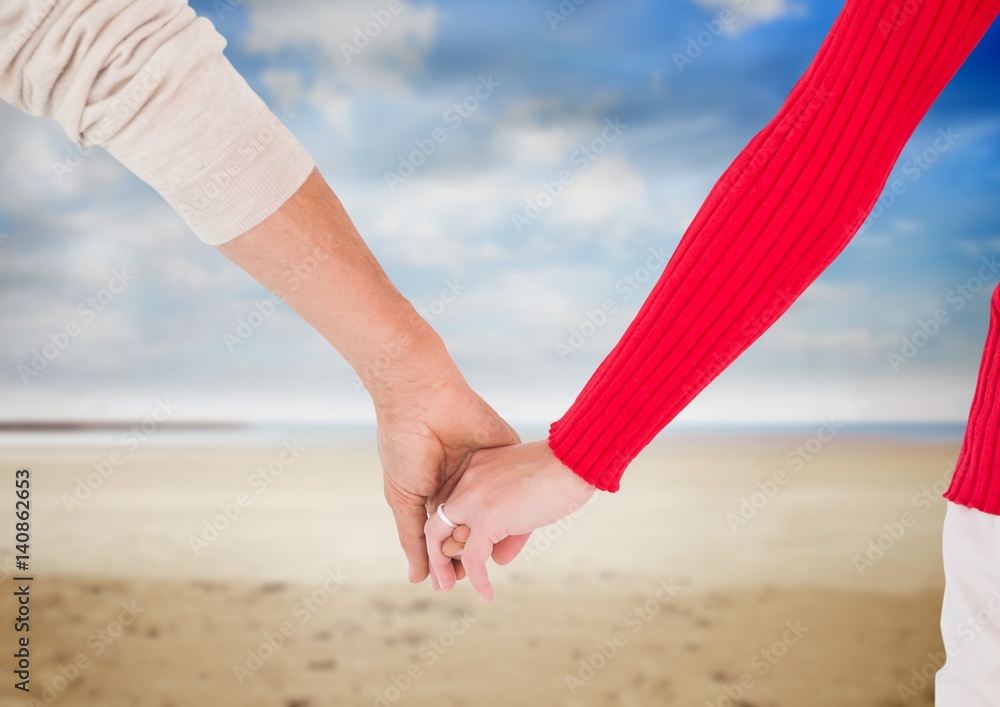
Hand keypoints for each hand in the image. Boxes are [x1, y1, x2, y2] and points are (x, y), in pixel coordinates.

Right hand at [375, 374, 519, 586]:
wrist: (422, 398)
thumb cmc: (404, 446)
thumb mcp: (404, 498)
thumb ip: (414, 539)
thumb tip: (420, 579)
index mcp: (440, 493)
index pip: (454, 534)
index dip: (454, 557)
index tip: (454, 579)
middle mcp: (466, 483)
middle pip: (482, 528)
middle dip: (480, 550)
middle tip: (478, 571)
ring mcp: (489, 468)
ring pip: (505, 510)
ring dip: (504, 534)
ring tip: (498, 557)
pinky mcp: (509, 451)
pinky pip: (521, 484)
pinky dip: (522, 505)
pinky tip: (520, 526)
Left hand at [425, 440, 595, 601]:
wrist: (575, 462)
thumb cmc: (558, 477)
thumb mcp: (524, 500)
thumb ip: (508, 527)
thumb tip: (497, 558)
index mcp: (473, 468)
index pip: (448, 506)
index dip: (447, 532)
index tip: (454, 552)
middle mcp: (466, 479)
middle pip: (435, 521)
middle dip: (434, 551)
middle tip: (439, 576)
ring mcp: (474, 498)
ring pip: (439, 538)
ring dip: (442, 567)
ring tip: (446, 586)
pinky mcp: (488, 517)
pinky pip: (473, 558)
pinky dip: (477, 580)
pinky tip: (487, 595)